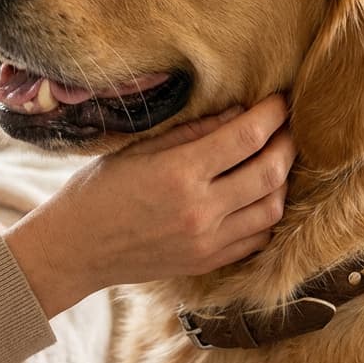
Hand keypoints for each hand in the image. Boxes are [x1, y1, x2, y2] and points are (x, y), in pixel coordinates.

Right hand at [4, 94, 296, 317]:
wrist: (75, 250)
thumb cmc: (98, 191)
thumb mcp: (140, 149)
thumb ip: (194, 131)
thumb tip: (239, 112)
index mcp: (179, 173)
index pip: (246, 137)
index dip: (272, 114)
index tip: (280, 100)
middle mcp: (200, 210)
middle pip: (270, 172)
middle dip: (287, 143)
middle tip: (289, 126)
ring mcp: (207, 242)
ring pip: (272, 209)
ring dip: (282, 181)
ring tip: (276, 160)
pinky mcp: (208, 263)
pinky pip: (258, 238)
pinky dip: (268, 215)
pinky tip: (260, 196)